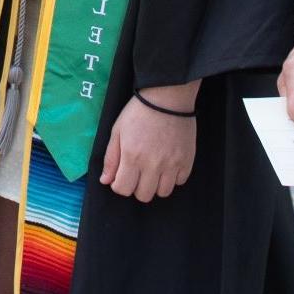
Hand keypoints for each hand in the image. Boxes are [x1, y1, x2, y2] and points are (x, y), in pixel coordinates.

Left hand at [101, 85, 199, 200]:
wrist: (167, 97)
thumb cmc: (139, 112)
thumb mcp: (117, 131)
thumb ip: (111, 158)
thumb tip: (106, 181)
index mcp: (132, 157)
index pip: (123, 189)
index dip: (119, 185)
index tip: (121, 176)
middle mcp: (153, 164)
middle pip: (144, 195)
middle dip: (136, 187)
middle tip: (137, 173)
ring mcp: (172, 164)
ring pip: (163, 192)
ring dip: (155, 185)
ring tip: (153, 170)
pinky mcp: (187, 160)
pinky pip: (180, 181)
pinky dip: (173, 178)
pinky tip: (167, 165)